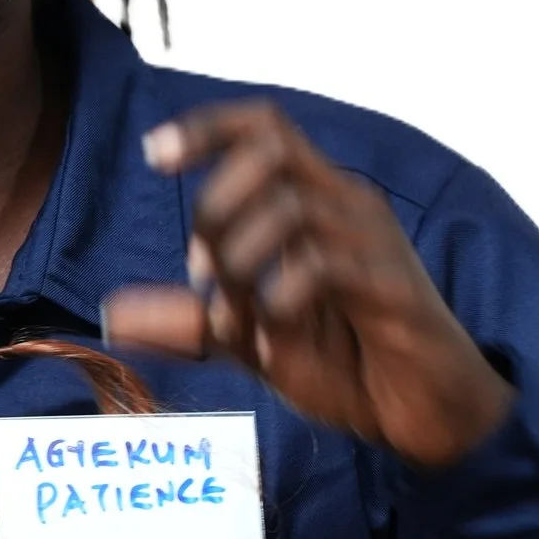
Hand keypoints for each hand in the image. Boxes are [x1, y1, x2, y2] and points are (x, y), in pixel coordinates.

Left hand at [102, 102, 511, 467]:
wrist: (425, 413)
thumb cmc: (347, 360)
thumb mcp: (253, 338)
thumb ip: (189, 321)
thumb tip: (113, 314)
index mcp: (316, 199)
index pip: (264, 126)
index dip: (206, 127)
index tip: (153, 153)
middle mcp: (347, 204)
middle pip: (270, 149)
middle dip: (216, 205)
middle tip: (205, 275)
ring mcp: (375, 243)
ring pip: (290, 207)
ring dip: (240, 262)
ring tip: (238, 318)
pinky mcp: (394, 290)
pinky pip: (323, 267)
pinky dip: (278, 300)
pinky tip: (273, 337)